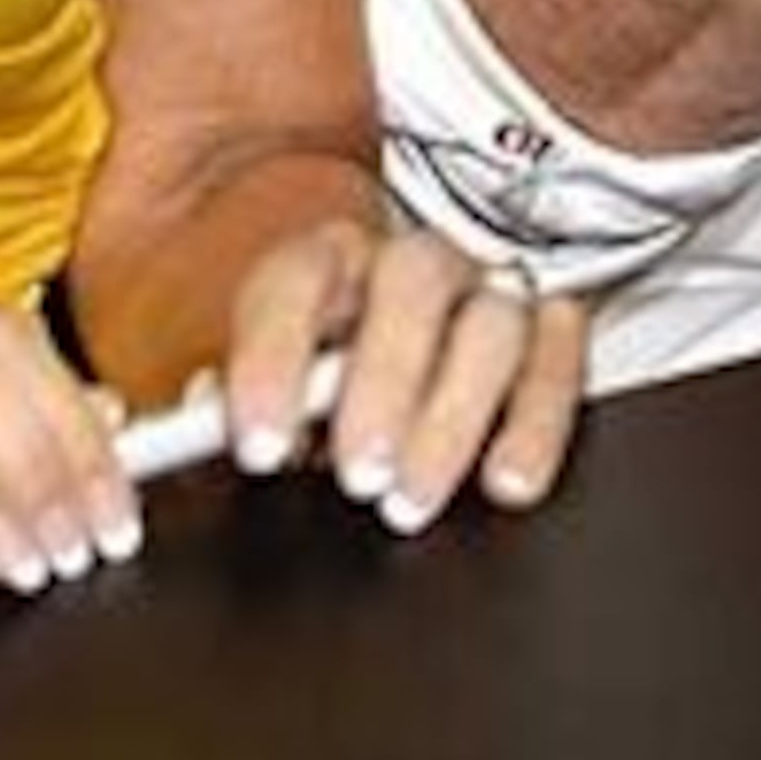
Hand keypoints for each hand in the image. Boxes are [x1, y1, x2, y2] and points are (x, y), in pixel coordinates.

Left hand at [210, 218, 584, 535]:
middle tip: (358, 474)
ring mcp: (490, 288)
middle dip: (384, 382)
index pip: (294, 282)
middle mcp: (413, 264)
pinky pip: (560, 357)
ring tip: (411, 498)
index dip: (272, 361)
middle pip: (410, 284)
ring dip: (453, 416)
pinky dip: (537, 422)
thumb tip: (199, 416)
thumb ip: (244, 396)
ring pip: (491, 324)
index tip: (258, 446)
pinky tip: (505, 482)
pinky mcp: (553, 327)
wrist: (429, 333)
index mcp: (328, 261)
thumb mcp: (281, 381)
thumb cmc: (338, 373)